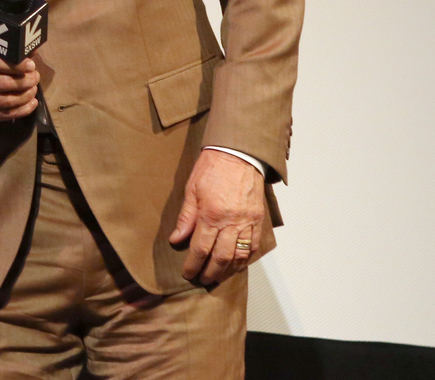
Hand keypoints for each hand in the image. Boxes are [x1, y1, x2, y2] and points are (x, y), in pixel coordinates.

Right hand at [0, 45, 39, 123]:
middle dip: (26, 80)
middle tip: (35, 76)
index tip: (30, 64)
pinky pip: (5, 114)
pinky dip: (22, 109)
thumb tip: (24, 50)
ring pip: (8, 100)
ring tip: (33, 88)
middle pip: (5, 83)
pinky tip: (30, 103)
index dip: (16, 64)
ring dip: (26, 95)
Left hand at [169, 148, 266, 283]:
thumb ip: (186, 218)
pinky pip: (254, 246)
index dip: (193, 265)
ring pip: (239, 256)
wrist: (238, 154)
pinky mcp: (258, 220)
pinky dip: (245, 259)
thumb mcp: (191, 189)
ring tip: (217, 277)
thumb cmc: (211, 169)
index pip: (200, 248)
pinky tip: (236, 265)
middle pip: (220, 257)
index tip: (188, 274)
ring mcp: (247, 222)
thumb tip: (176, 240)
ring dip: (228, 271)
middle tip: (201, 280)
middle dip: (210, 272)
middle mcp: (231, 222)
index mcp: (211, 214)